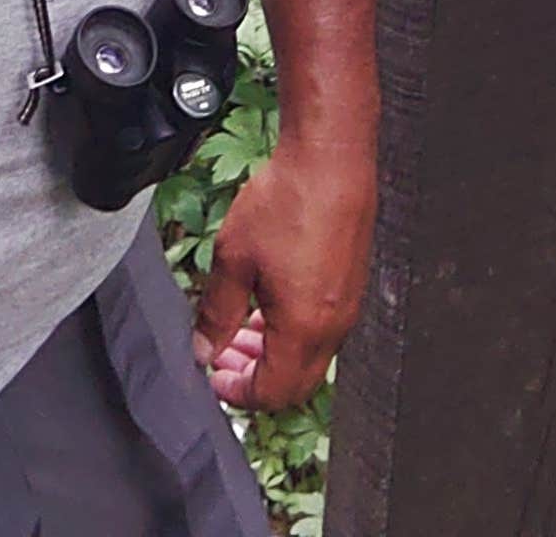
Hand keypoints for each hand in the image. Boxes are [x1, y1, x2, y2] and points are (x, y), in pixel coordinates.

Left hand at [188, 138, 375, 410]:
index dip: (238, 393)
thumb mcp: (233, 260)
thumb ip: (216, 313)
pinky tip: (267, 304)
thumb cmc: (288, 203)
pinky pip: (321, 328)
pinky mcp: (350, 284)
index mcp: (304, 330)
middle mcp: (333, 326)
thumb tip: (205, 350)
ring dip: (272, 353)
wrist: (330, 160)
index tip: (214, 378)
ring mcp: (347, 306)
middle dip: (255, 378)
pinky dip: (291, 331)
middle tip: (222, 357)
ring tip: (238, 330)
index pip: (273, 392)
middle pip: (295, 383)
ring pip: (309, 355)